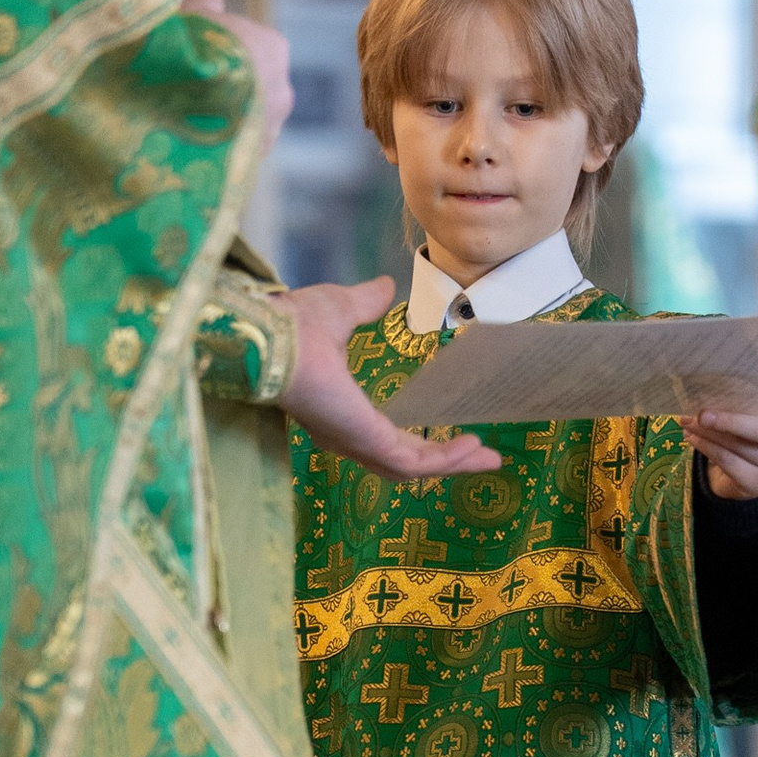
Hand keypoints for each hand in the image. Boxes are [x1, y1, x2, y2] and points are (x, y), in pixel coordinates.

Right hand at [181, 0, 292, 146]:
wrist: (195, 104)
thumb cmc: (195, 50)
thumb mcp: (192, 16)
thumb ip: (204, 4)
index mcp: (273, 47)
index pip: (252, 45)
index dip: (222, 49)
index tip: (197, 56)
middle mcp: (282, 88)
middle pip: (251, 85)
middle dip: (227, 88)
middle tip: (189, 90)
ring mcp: (271, 128)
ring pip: (246, 120)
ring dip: (223, 120)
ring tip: (185, 121)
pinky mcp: (255, 160)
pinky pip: (236, 149)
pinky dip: (220, 147)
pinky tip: (193, 143)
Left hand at [282, 279, 501, 482]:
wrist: (269, 333)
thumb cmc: (291, 323)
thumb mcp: (342, 308)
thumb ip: (366, 304)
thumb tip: (386, 288)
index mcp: (339, 413)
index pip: (387, 438)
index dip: (423, 441)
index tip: (457, 435)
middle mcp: (346, 437)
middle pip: (406, 462)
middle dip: (447, 461)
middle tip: (486, 456)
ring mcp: (355, 442)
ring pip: (412, 468)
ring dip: (452, 463)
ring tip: (488, 456)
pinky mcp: (364, 440)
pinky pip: (411, 461)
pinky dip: (443, 457)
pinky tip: (471, 444)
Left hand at [684, 383, 757, 501]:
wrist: (741, 474)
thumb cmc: (748, 433)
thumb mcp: (754, 413)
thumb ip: (749, 399)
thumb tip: (715, 379)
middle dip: (731, 422)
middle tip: (703, 414)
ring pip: (742, 448)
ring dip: (710, 434)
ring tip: (688, 421)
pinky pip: (729, 464)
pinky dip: (707, 449)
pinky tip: (693, 438)